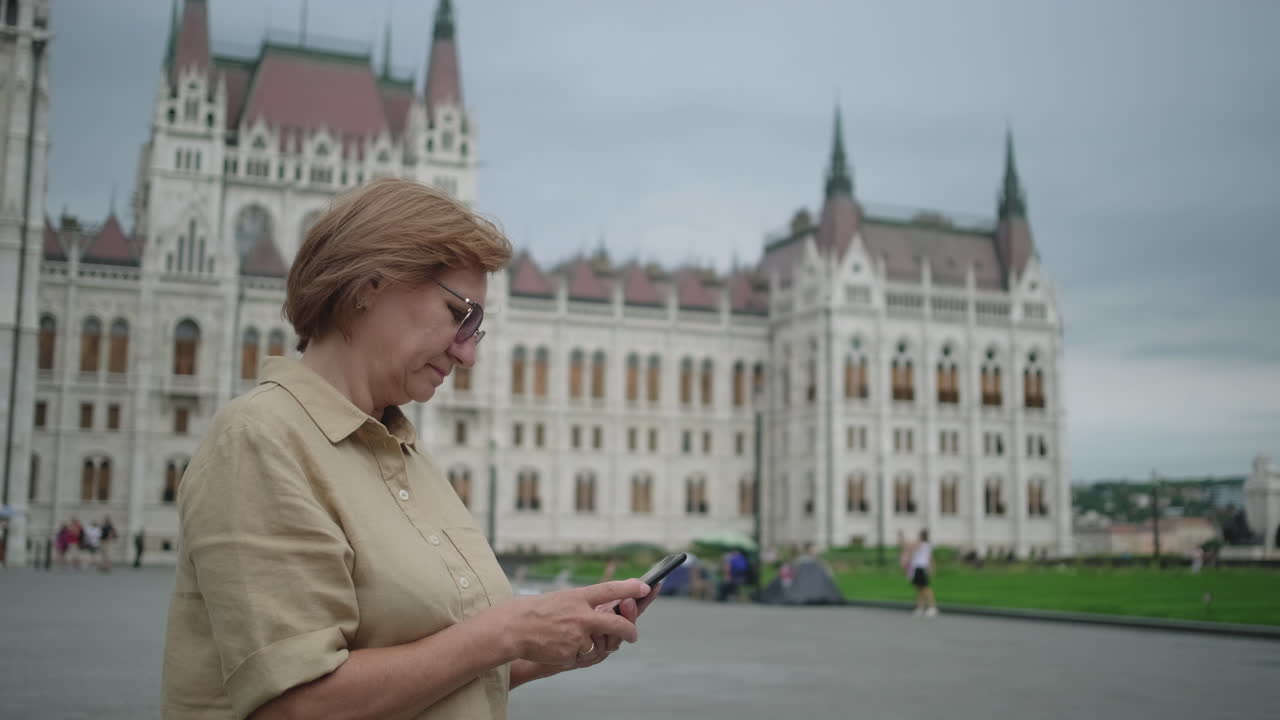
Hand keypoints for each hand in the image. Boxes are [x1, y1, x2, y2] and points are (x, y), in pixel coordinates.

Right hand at [497, 579, 649, 667]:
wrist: (511, 629)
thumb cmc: (535, 611)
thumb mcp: (562, 598)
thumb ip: (584, 603)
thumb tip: (609, 608)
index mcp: (577, 597)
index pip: (610, 589)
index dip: (630, 588)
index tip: (646, 587)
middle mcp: (580, 616)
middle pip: (616, 623)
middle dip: (629, 629)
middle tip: (633, 634)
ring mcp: (576, 636)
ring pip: (599, 645)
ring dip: (593, 644)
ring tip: (572, 636)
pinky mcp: (570, 654)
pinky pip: (582, 656)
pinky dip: (575, 653)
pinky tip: (559, 645)